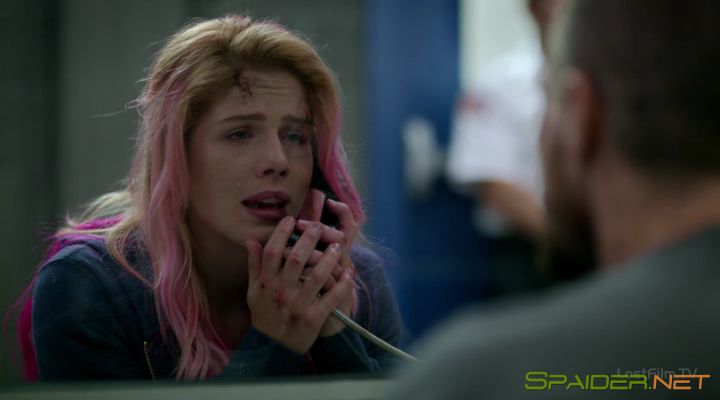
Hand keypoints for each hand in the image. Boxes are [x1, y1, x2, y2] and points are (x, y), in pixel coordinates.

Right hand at [245, 216, 354, 353]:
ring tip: (338, 246)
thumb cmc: (264, 315)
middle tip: (319, 225)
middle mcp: (281, 292)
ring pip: (316, 276)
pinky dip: (342, 284)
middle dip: (309, 239)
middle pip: (296, 259)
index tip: (292, 219)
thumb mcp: (253, 291)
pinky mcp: (313, 319)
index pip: (272, 252)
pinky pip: (330, 298)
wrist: (272, 348)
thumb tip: (250, 240)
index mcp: (266, 283)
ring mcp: (297, 305)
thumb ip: (254, 265)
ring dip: (329, 258)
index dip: (281, 233)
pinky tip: (349, 272)